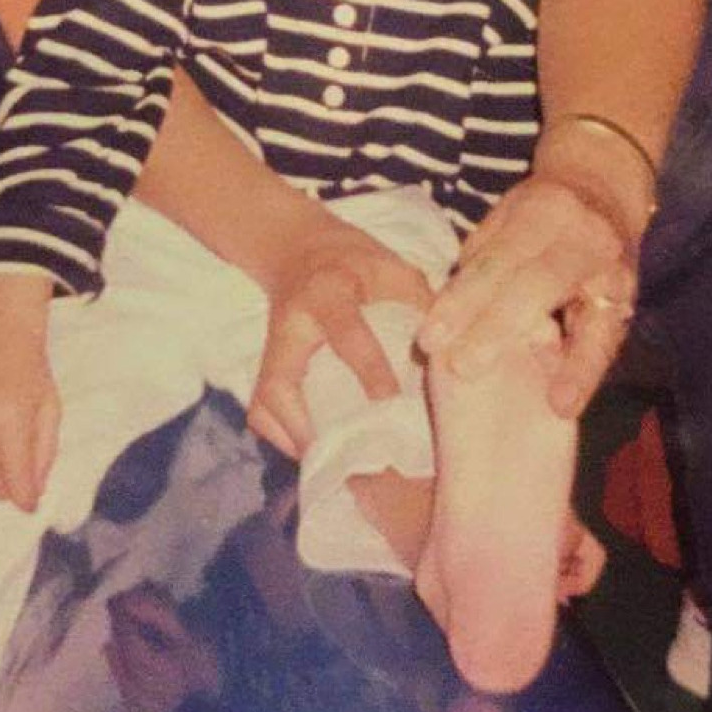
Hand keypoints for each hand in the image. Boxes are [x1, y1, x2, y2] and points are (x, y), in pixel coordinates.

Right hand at [247, 218, 432, 459]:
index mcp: (329, 294)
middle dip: (306, 427)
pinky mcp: (266, 364)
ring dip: (294, 440)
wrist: (298, 246)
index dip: (369, 371)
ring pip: (265, 402)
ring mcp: (271, 348)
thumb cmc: (356, 260)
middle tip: (349, 459)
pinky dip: (283, 437)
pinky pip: (262, 409)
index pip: (345, 335)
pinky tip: (318, 450)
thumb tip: (449, 352)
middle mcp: (291, 325)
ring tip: (335, 465)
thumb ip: (420, 302)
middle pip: (279, 384)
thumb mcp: (392, 267)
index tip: (392, 403)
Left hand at [417, 175, 635, 418]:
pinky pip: (607, 342)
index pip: (497, 260)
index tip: (431, 338)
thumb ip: (479, 259)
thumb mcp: (505, 217)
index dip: (463, 299)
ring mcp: (613, 270)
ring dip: (566, 365)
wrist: (604, 191)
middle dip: (500, 329)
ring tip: (549, 403)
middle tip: (463, 368)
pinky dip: (585, 373)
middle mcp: (585, 237)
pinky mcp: (629, 301)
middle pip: (539, 286)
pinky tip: (567, 403)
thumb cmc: (540, 213)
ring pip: (586, 317)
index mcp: (544, 209)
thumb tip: (446, 308)